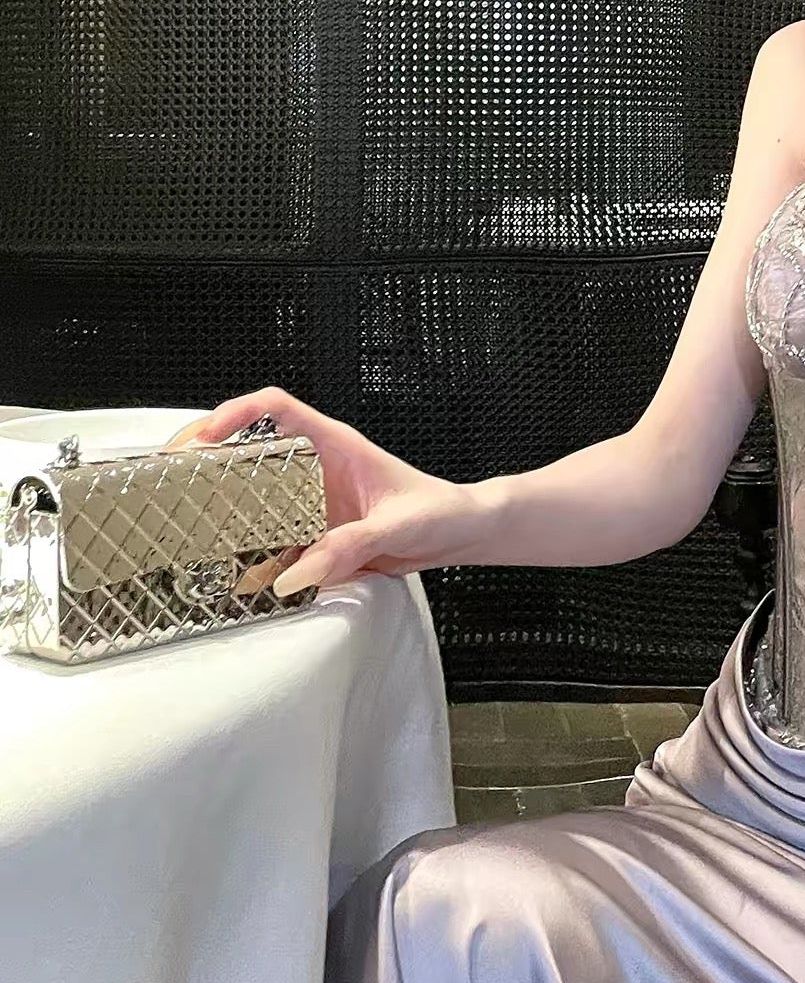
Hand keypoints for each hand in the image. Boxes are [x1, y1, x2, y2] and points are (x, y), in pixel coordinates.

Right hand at [164, 387, 489, 597]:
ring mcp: (311, 500)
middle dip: (204, 453)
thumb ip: (349, 548)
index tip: (203, 437)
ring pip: (252, 493)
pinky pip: (271, 538)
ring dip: (218, 502)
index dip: (235, 412)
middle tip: (166, 475)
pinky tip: (225, 567)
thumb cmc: (440, 511)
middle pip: (248, 445)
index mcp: (335, 444)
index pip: (276, 408)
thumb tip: (295, 574)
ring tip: (177, 517)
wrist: (462, 533)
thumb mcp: (397, 527)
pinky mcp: (314, 533)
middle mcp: (316, 468)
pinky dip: (246, 549)